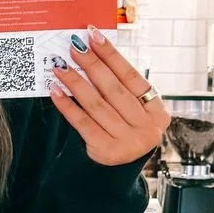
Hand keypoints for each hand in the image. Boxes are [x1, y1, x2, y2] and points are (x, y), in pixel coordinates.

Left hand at [48, 27, 170, 165]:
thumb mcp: (134, 113)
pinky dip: (68, 106)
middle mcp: (147, 128)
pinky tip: (56, 91)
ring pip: (96, 104)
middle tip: (74, 47)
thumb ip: (122, 89)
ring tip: (60, 66)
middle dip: (92, 64)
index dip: (112, 55)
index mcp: (157, 112)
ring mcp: (128, 142)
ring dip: (76, 82)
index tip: (94, 36)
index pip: (132, 77)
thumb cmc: (123, 134)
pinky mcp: (106, 152)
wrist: (115, 175)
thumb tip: (93, 52)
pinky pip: (83, 123)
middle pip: (114, 89)